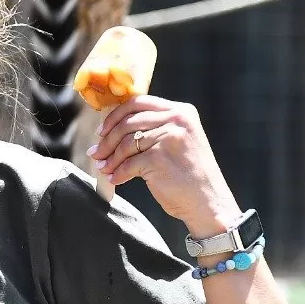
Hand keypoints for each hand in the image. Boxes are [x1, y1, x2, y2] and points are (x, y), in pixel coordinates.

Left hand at [89, 96, 243, 237]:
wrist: (207, 200)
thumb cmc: (188, 173)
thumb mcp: (177, 140)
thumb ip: (153, 128)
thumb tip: (109, 130)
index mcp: (181, 111)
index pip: (138, 103)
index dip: (114, 117)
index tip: (102, 131)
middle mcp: (177, 120)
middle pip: (128, 123)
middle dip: (107, 141)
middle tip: (96, 154)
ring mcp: (169, 138)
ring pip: (125, 144)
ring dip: (111, 159)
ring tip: (104, 168)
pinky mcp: (158, 158)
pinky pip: (128, 164)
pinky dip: (118, 173)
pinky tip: (116, 179)